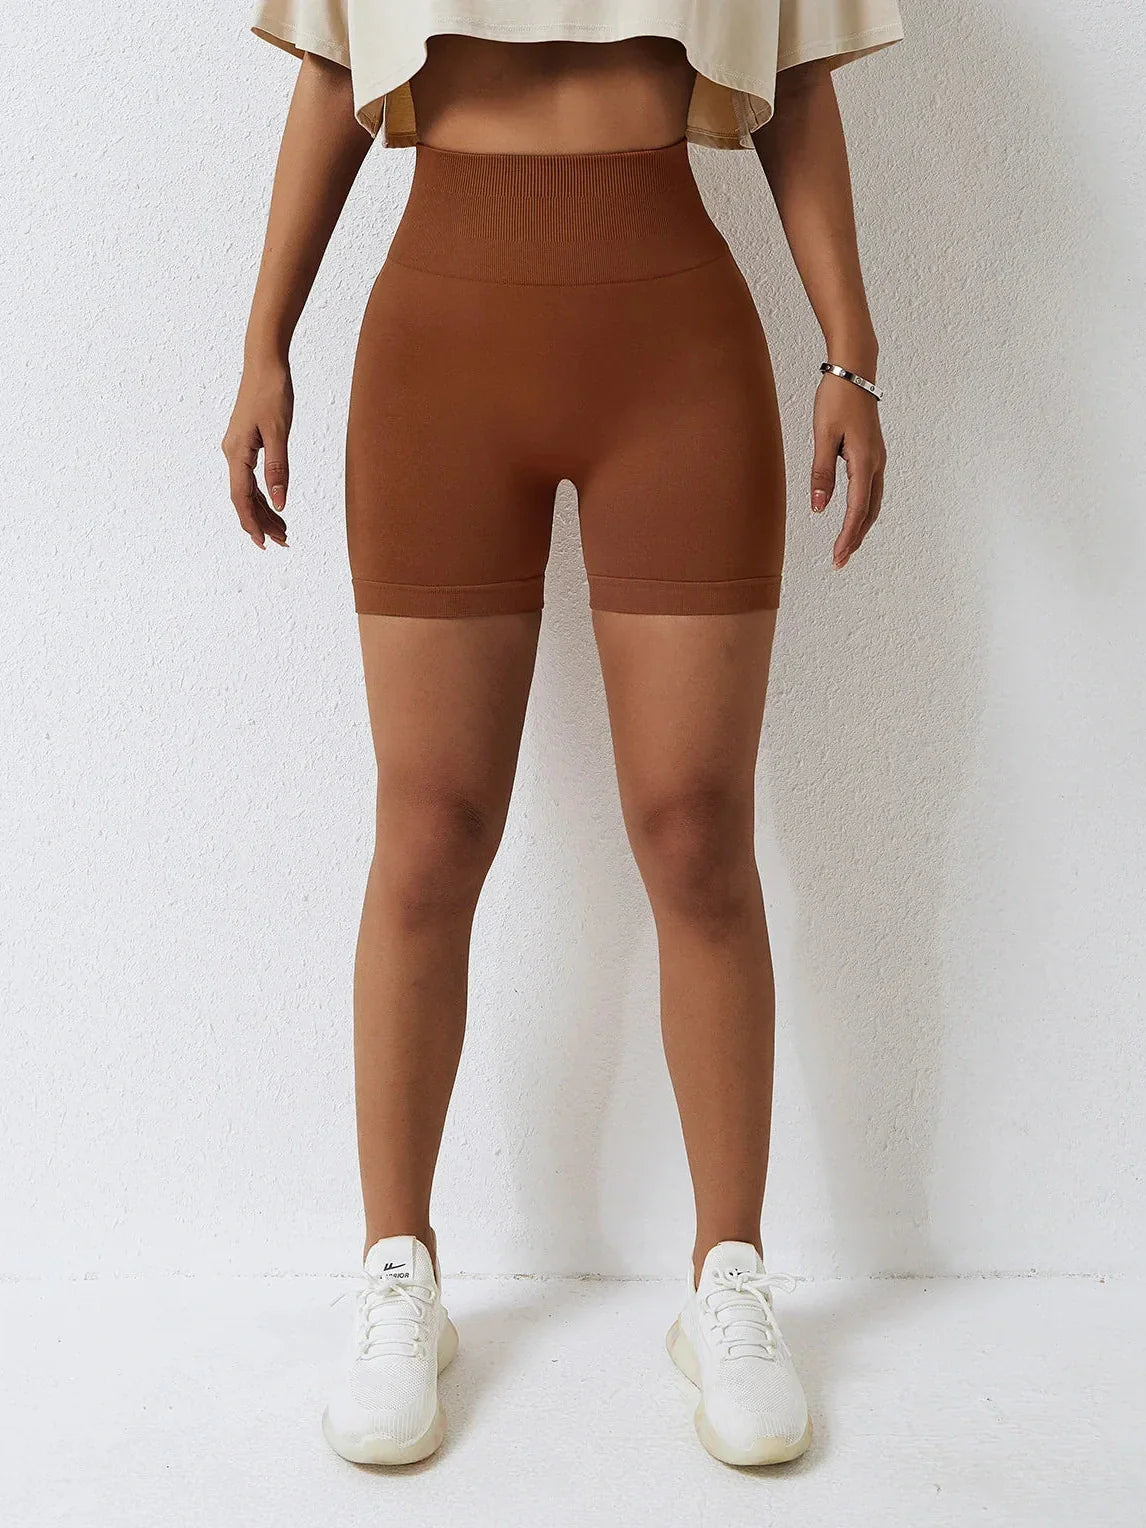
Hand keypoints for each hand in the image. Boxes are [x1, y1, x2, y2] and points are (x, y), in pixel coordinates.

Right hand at [222, 360, 293, 548]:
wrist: (264, 364)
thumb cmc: (272, 393)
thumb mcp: (279, 433)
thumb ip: (278, 469)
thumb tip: (280, 503)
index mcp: (237, 452)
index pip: (241, 497)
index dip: (252, 522)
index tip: (264, 542)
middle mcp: (232, 453)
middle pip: (244, 498)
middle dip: (262, 522)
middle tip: (283, 541)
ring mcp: (237, 449)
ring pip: (248, 490)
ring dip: (264, 511)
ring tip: (283, 530)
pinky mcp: (245, 444)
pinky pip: (251, 477)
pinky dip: (264, 494)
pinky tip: (276, 505)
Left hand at [810, 372, 886, 568]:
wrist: (855, 370)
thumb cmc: (836, 399)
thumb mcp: (822, 435)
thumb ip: (821, 472)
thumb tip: (819, 508)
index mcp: (864, 461)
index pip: (856, 510)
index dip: (846, 537)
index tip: (836, 558)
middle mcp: (876, 463)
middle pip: (869, 512)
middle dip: (855, 538)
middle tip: (840, 561)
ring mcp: (877, 458)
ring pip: (873, 502)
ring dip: (861, 526)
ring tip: (846, 546)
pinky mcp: (873, 453)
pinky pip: (871, 489)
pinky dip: (864, 509)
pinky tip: (854, 516)